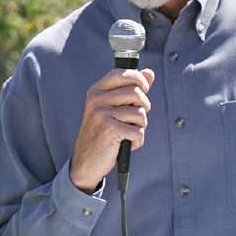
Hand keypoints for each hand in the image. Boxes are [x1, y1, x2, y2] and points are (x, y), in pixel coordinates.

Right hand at [70, 67, 155, 191]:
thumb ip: (131, 89)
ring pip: (140, 113)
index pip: (123, 73)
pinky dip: (137, 141)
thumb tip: (149, 73)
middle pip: (137, 93)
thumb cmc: (102, 135)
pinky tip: (125, 144)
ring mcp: (102, 114)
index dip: (139, 80)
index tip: (143, 90)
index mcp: (97, 91)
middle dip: (143, 108)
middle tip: (134, 120)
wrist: (86, 163)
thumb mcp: (113, 109)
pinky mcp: (109, 130)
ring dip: (140, 127)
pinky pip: (138, 131)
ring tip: (127, 134)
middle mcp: (97, 100)